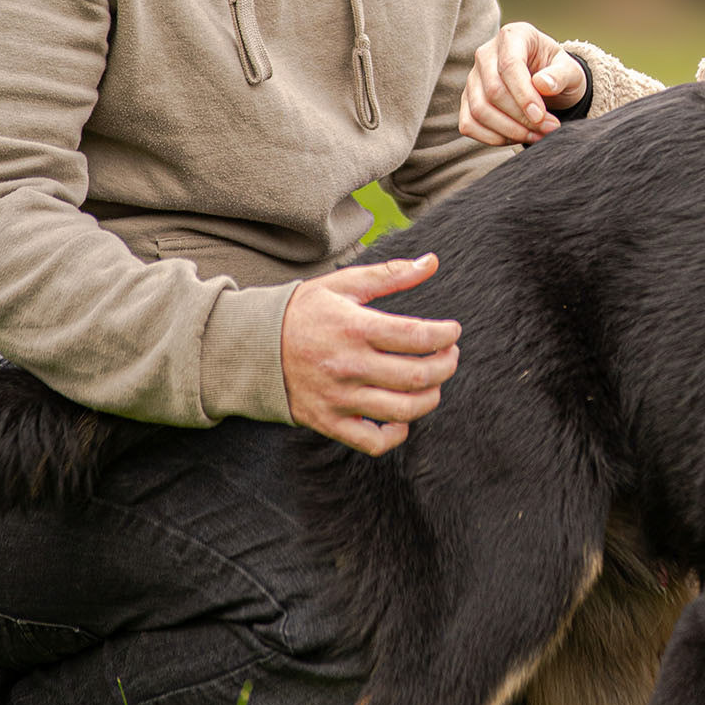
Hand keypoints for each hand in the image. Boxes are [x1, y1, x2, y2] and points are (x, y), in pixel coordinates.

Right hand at [281, 253, 459, 455]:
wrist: (252, 347)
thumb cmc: (304, 312)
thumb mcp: (343, 284)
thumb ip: (391, 274)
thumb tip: (432, 262)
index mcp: (354, 328)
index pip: (416, 336)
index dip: (445, 335)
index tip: (452, 332)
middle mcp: (348, 365)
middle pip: (416, 376)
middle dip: (446, 365)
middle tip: (450, 355)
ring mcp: (338, 397)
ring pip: (402, 410)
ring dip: (430, 397)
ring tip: (433, 381)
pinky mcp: (329, 421)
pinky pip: (373, 442)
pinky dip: (397, 433)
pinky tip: (404, 416)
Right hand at [458, 21, 587, 145]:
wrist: (547, 83)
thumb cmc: (558, 72)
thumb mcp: (570, 70)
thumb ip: (561, 75)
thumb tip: (542, 84)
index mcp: (513, 36)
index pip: (510, 66)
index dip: (524, 95)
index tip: (540, 116)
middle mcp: (486, 53)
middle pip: (493, 91)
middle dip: (521, 117)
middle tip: (548, 129)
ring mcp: (473, 77)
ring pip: (479, 109)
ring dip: (509, 131)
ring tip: (537, 136)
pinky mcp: (467, 99)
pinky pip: (469, 123)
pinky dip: (492, 137)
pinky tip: (517, 138)